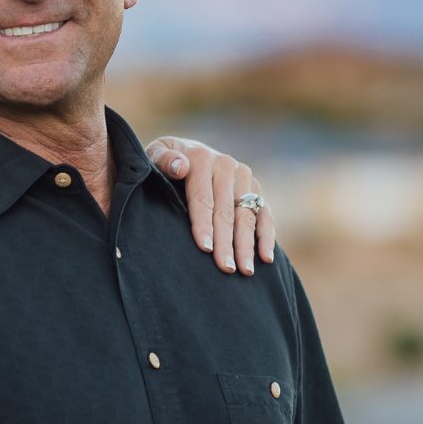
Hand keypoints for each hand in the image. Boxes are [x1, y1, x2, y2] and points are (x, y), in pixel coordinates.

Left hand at [146, 136, 276, 274]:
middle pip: (226, 210)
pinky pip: (264, 215)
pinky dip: (267, 237)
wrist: (184, 152)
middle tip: (225, 268)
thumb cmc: (163, 164)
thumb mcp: (155, 155)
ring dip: (247, 244)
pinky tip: (266, 259)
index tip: (205, 248)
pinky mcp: (255, 189)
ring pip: (247, 215)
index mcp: (201, 159)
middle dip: (226, 242)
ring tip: (245, 270)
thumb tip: (180, 167)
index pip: (203, 198)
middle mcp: (226, 166)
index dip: (204, 224)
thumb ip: (163, 160)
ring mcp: (243, 178)